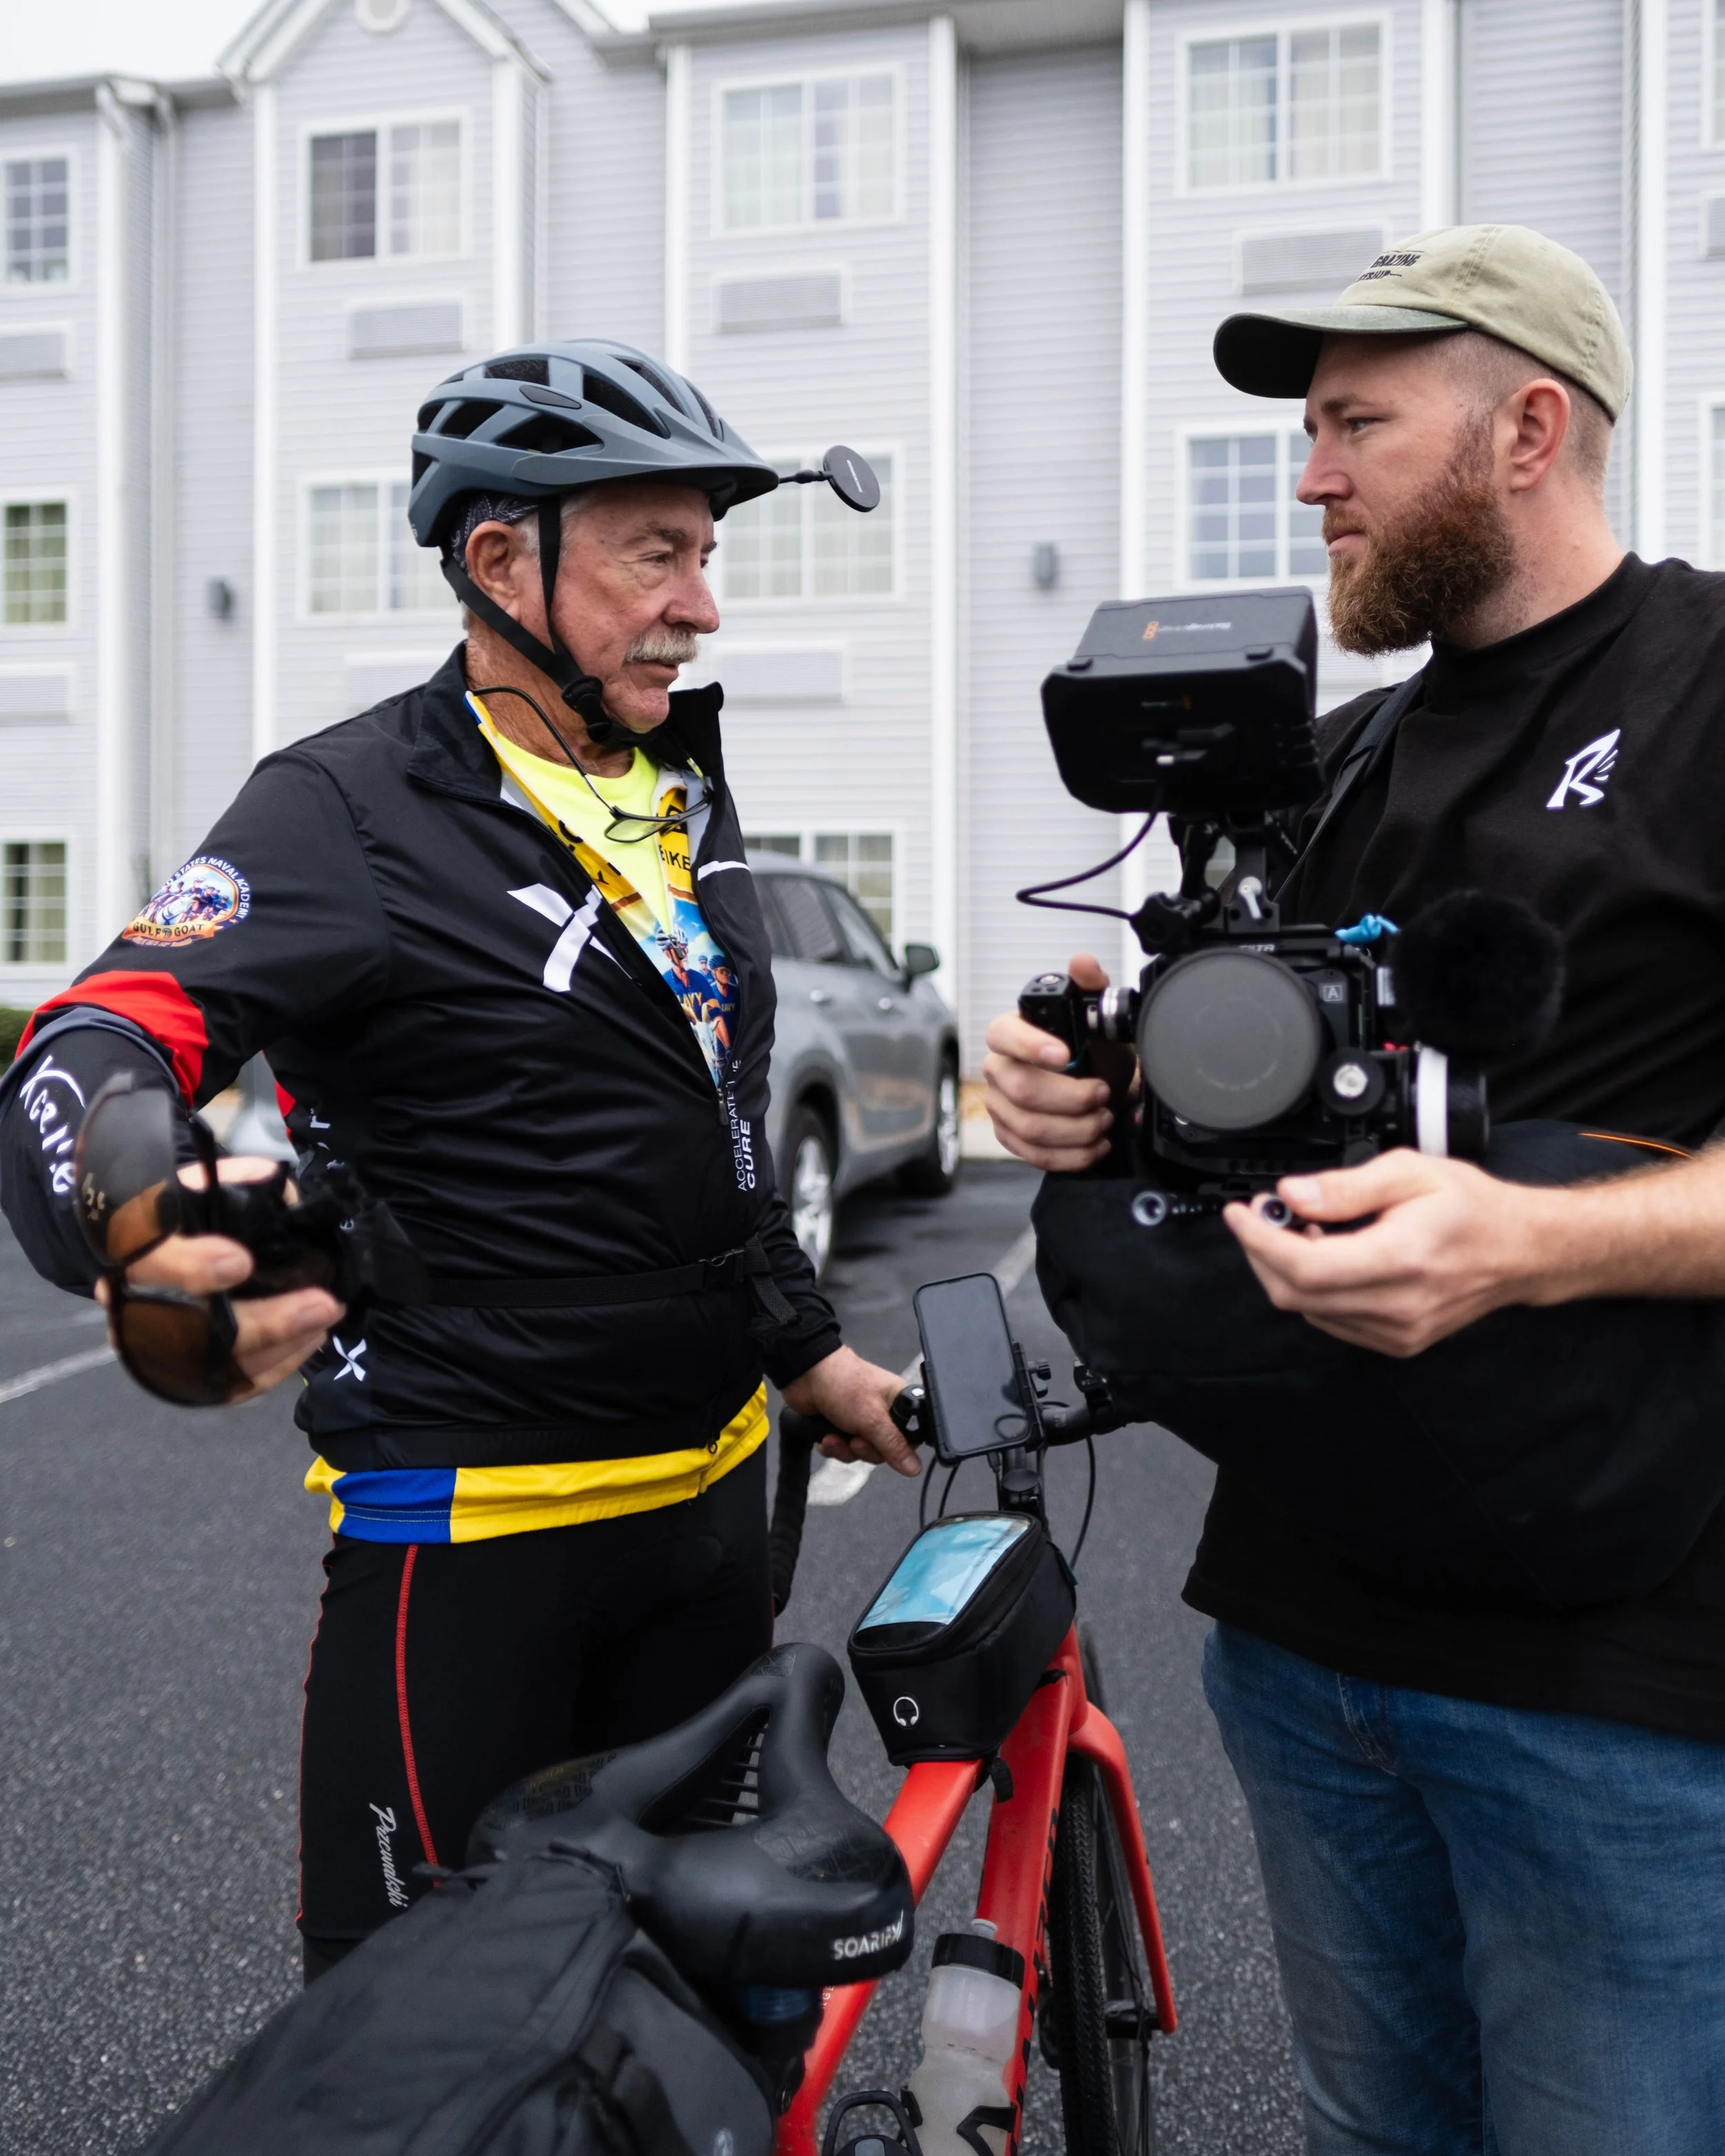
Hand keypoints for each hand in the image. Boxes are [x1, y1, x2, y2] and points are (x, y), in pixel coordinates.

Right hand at [95, 1155, 344, 1399]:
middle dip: (264, 1323)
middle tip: (321, 1304)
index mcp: (127, 1247)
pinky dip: (275, 1366)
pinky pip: (228, 1385)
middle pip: (192, 1332)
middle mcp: (132, 1303)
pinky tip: (312, 1338)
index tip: (241, 1262)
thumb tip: (277, 1191)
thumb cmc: (183, 1208)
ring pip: (216, 1365)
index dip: (190, 1268)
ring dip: (281, 1345)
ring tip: (328, 1316)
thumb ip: (239, 1182)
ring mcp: (154, 1344)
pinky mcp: (181, 1371)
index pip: (147, 1262)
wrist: (160, 1241)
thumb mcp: (204, 1181)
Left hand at [782, 1345, 919, 1476]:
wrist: (806, 1374)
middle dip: (865, 1450)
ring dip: (845, 1449)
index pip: (911, 1438)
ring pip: (862, 1452)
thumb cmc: (843, 1383)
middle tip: (855, 1439)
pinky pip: (844, 1450)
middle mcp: (883, 1413)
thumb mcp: (872, 1418)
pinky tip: (826, 1437)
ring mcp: (862, 1420)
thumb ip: (893, 1445)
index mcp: (899, 1404)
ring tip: (835, 1437)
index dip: (899, 1450)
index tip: (884, 1450)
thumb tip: (914, 1467)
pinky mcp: (842, 1426)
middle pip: (884, 1451)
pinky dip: (834, 1447)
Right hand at [983, 953, 1124, 1171]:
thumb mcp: (1099, 1019)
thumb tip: (1082, 962)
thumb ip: (1091, 987)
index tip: (1066, 1056)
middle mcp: (998, 1068)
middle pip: (1023, 1090)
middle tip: (1102, 1094)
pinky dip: (1073, 1155)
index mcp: (1012, 1032)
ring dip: (1078, 1129)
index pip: (1004, 1035)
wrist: (1103, 1087)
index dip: (1032, 1046)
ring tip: (1102, 1119)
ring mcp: (1000, 1106)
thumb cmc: (1093, 1051)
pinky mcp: (1010, 1137)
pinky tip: (1094, 1144)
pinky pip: (1035, 1154)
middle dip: (1072, 1099)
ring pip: (1032, 1128)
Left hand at [1222, 1149, 1551, 1356]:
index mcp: (1402, 1258)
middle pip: (1295, 1294)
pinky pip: (1331, 1320)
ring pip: (1308, 1310)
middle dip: (1263, 1253)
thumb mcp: (1412, 1172)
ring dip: (1287, 1270)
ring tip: (1302, 1231)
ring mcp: (1398, 1331)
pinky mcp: (1397, 1342)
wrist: (1521, 1250)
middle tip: (1263, 1216)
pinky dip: (1314, 1289)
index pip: (1305, 1266)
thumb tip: (1292, 1194)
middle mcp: (1399, 1304)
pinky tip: (1329, 1257)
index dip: (1260, 1240)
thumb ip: (1346, 1187)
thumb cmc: (1473, 1208)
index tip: (1240, 1213)